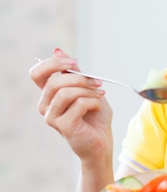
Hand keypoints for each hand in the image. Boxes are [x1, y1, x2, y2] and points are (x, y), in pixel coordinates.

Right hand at [30, 48, 112, 162]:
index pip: (37, 73)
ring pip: (65, 93)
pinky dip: (93, 102)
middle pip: (54, 82)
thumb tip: (57, 50)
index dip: (54, 63)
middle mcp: (45, 105)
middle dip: (80, 78)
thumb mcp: (86, 88)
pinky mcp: (63, 126)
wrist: (102, 141)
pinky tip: (98, 107)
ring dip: (88, 90)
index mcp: (48, 94)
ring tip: (100, 95)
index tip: (75, 62)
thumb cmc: (95, 116)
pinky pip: (78, 104)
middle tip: (97, 83)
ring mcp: (51, 117)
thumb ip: (73, 72)